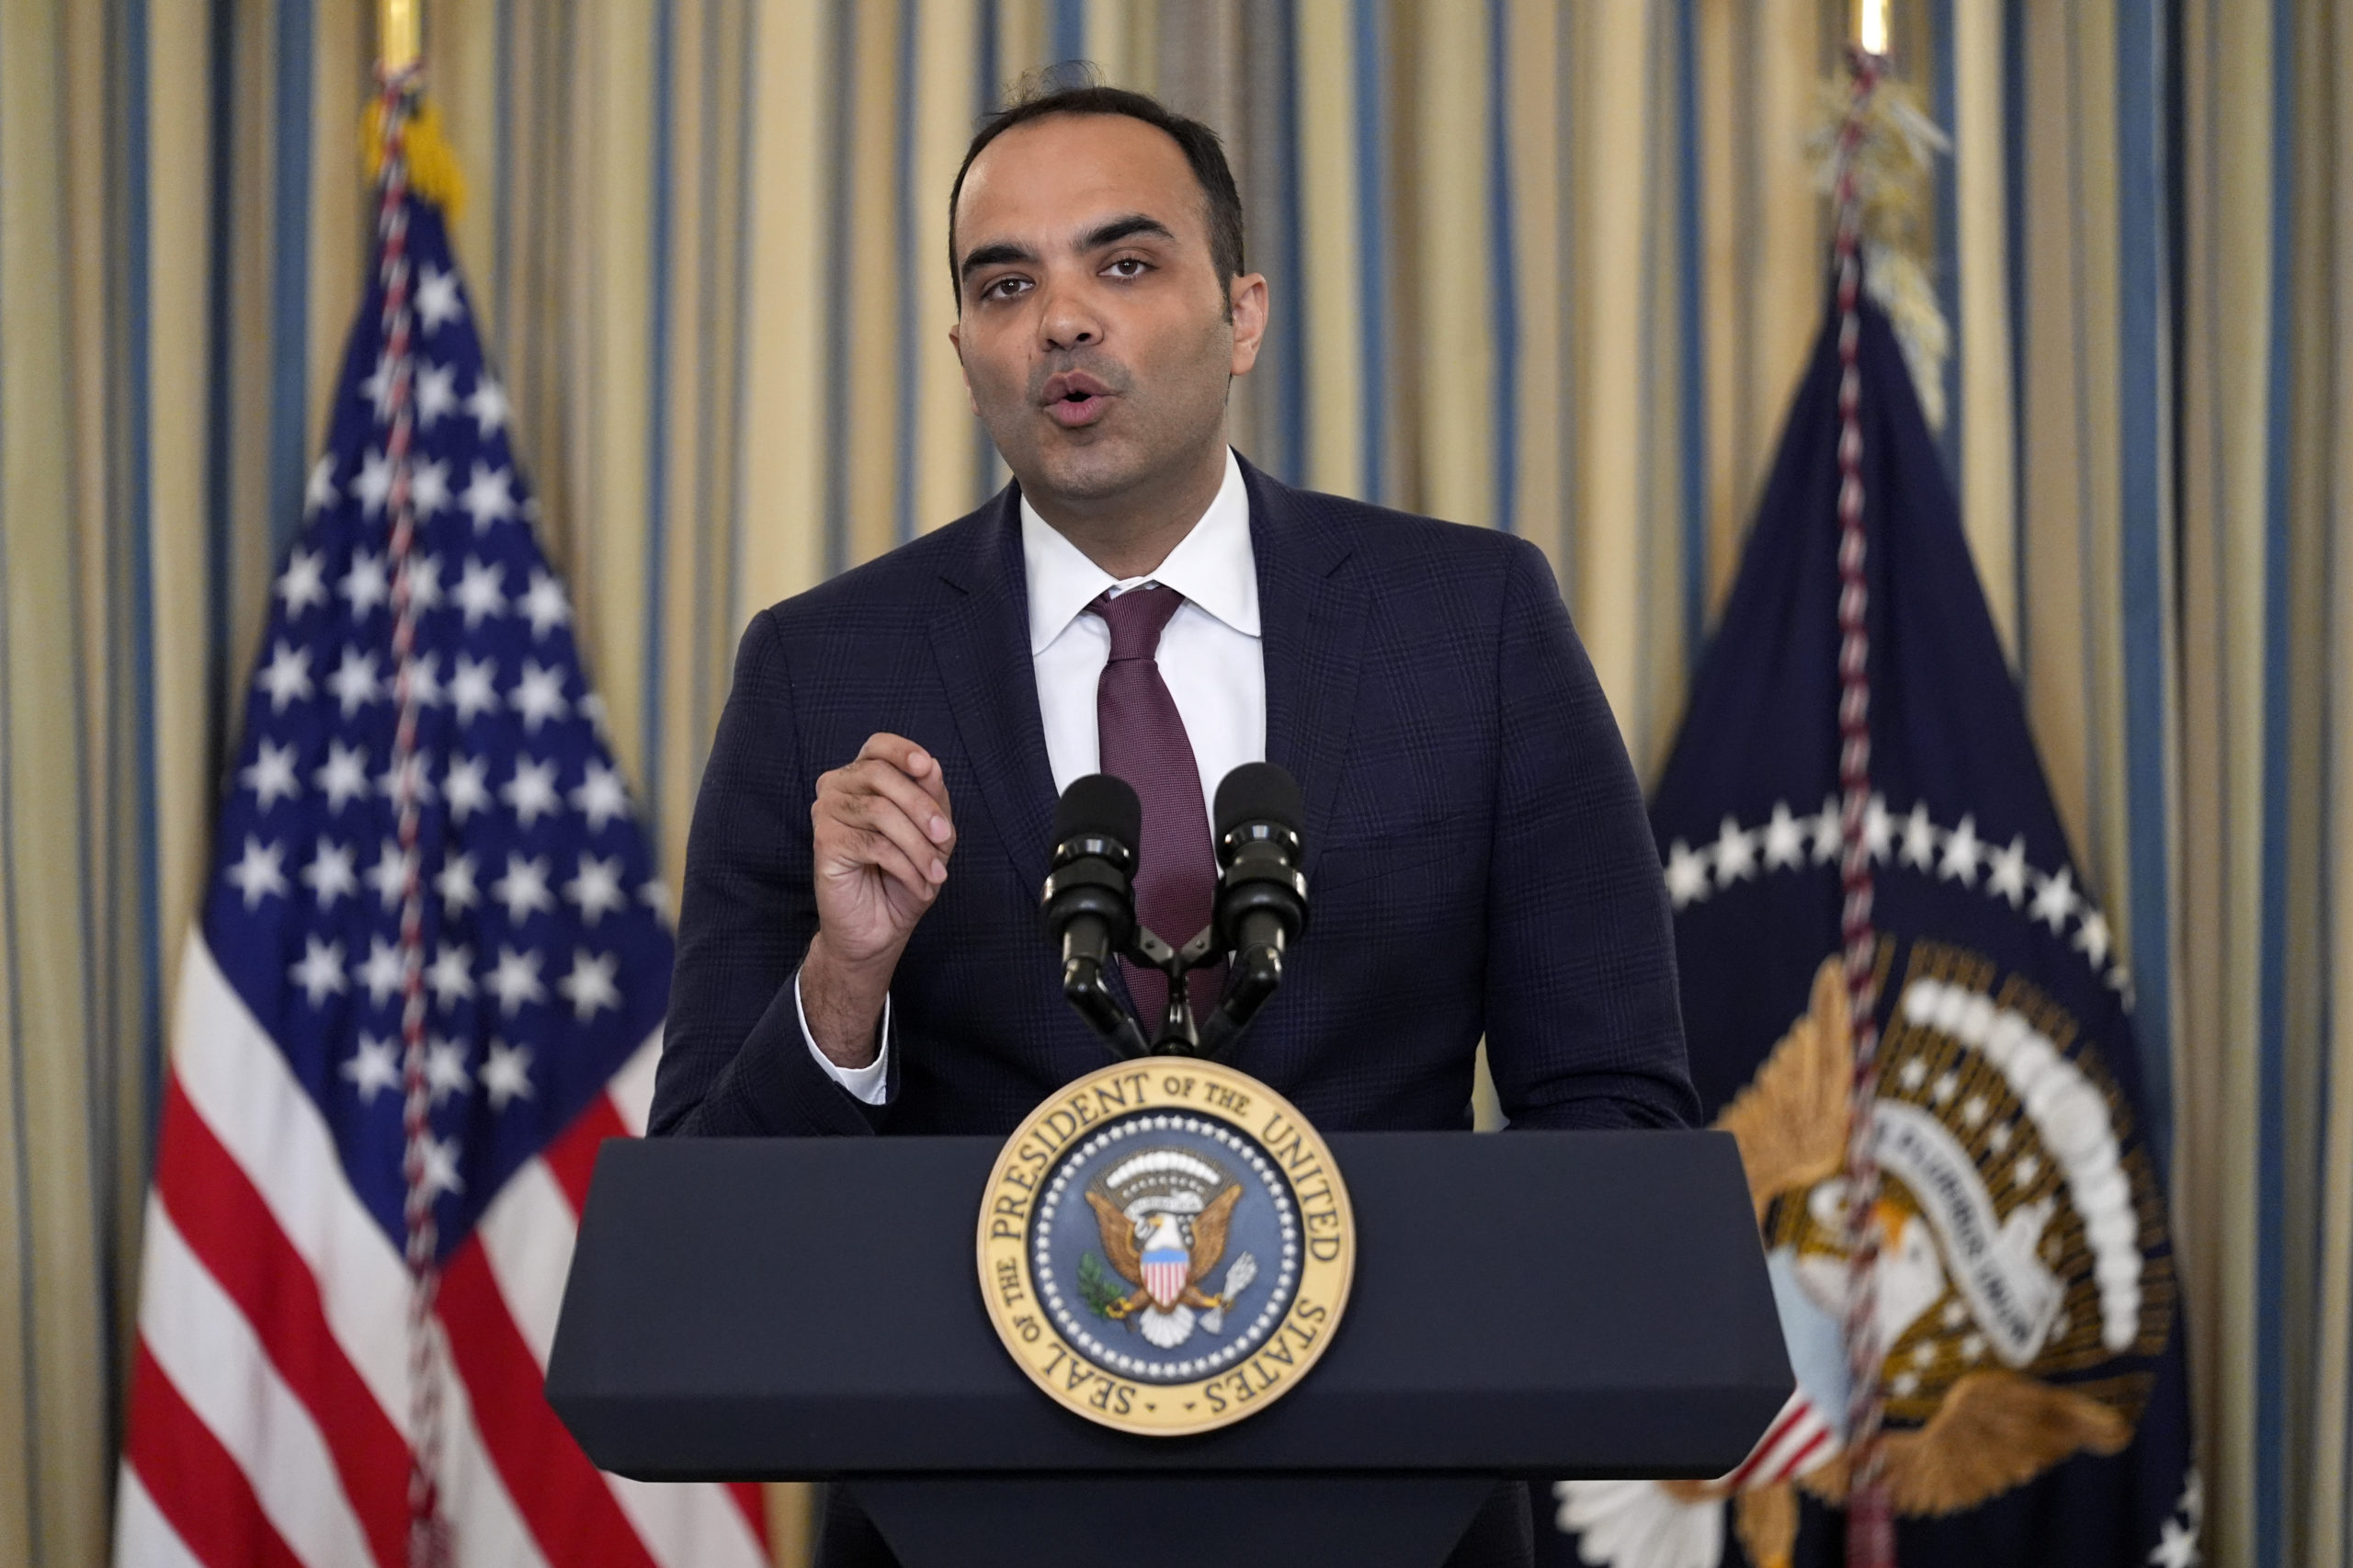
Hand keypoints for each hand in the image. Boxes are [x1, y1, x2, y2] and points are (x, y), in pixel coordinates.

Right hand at [802, 734, 954, 1065]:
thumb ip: (930, 799)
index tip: (928, 769)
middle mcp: (837, 788)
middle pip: (881, 775)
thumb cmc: (903, 876)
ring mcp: (826, 813)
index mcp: (862, 777)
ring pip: (880, 811)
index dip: (904, 751)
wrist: (878, 929)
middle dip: (921, 807)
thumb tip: (931, 766)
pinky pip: (873, 844)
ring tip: (936, 873)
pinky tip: (920, 884)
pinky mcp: (824, 843)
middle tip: (946, 839)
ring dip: (918, 845)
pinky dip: (905, 866)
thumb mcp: (929, 834)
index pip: (878, 746)